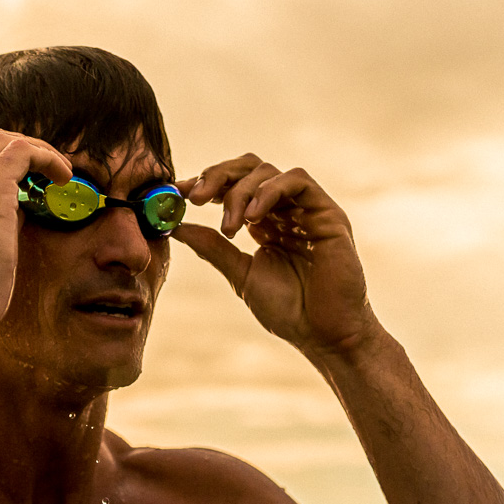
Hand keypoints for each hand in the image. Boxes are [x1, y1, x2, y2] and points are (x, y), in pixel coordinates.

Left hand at [176, 155, 378, 355]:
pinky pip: (297, 181)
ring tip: (230, 227)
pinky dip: (270, 191)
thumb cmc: (289, 309)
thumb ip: (214, 248)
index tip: (176, 192)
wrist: (323, 334)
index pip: (233, 185)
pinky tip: (252, 217)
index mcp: (265, 222)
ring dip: (240, 191)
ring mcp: (307, 208)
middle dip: (217, 177)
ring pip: (268, 171)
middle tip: (195, 198)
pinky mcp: (327, 212)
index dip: (204, 183)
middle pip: (248, 169)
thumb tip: (177, 226)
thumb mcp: (241, 274)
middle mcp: (285, 209)